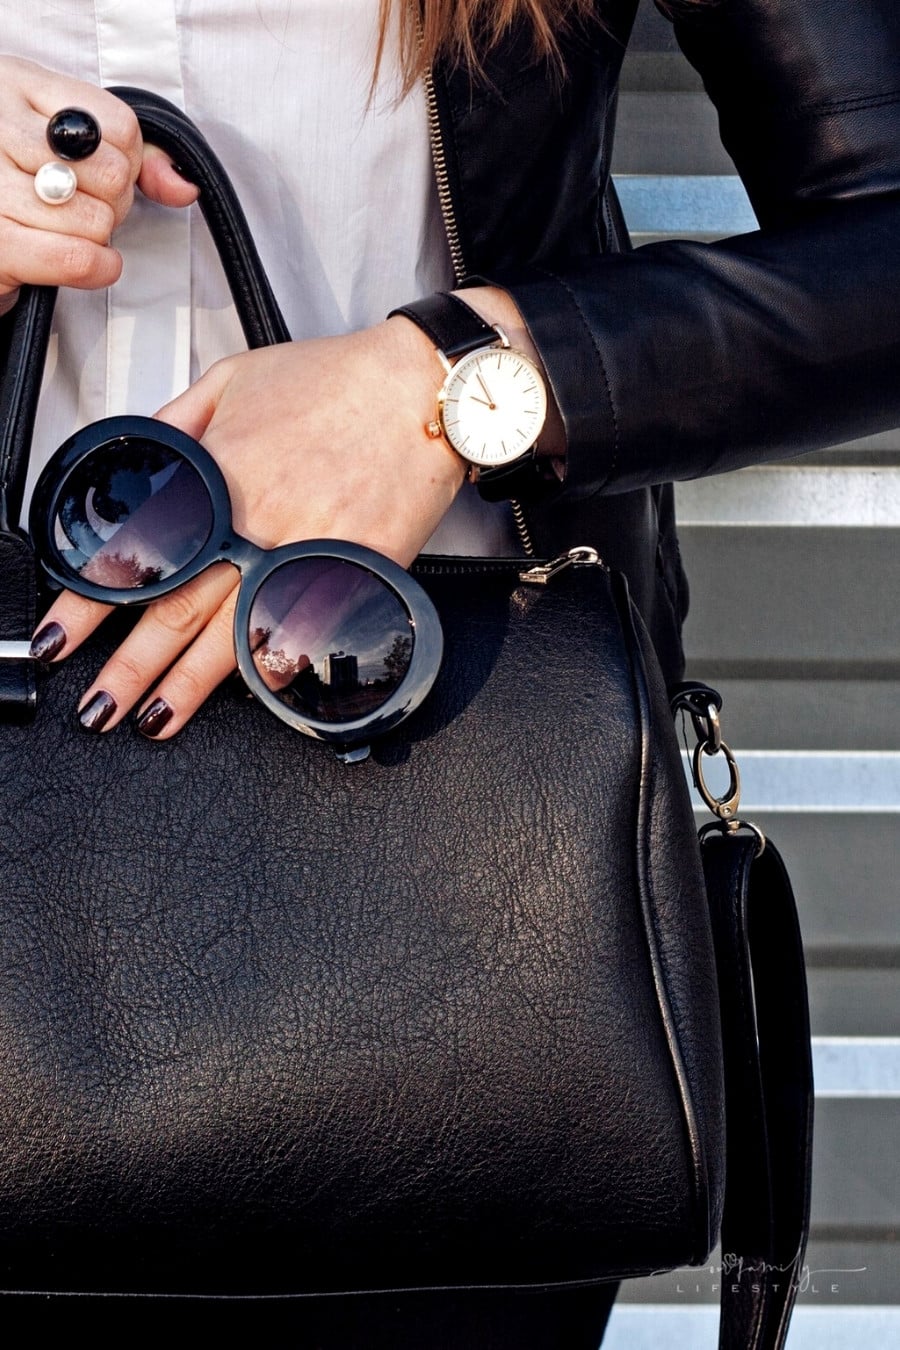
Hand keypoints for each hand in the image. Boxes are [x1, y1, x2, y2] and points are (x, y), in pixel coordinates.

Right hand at [0, 56, 196, 314]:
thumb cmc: (20, 184)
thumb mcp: (70, 144)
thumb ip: (136, 157)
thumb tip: (184, 188)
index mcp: (17, 84)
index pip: (118, 125)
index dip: (128, 162)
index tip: (102, 177)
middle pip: (111, 175)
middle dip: (112, 204)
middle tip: (82, 208)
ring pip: (95, 221)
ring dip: (95, 238)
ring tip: (65, 230)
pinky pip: (76, 258)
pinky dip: (96, 268)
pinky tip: (89, 263)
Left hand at [31, 317, 465, 736]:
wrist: (423, 391)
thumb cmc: (336, 381)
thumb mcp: (232, 379)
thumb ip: (174, 425)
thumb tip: (135, 468)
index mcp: (217, 474)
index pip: (136, 552)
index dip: (89, 602)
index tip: (60, 636)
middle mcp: (256, 522)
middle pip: (177, 610)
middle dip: (128, 668)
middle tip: (97, 705)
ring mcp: (305, 554)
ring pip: (234, 635)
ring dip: (188, 687)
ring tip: (154, 720)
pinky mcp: (351, 574)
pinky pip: (306, 634)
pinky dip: (275, 670)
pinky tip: (248, 696)